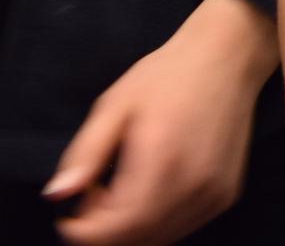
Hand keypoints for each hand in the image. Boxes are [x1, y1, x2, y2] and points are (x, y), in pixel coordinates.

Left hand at [46, 0, 273, 245]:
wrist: (227, 57)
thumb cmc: (166, 76)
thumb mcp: (115, 105)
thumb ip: (85, 153)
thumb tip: (56, 195)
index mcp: (160, 162)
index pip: (115, 230)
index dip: (83, 232)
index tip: (67, 216)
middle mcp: (192, 186)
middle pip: (136, 239)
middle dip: (104, 230)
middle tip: (93, 195)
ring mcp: (213, 195)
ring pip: (160, 238)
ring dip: (131, 228)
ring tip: (120, 190)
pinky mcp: (226, 195)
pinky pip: (182, 226)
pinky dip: (158, 222)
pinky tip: (150, 189)